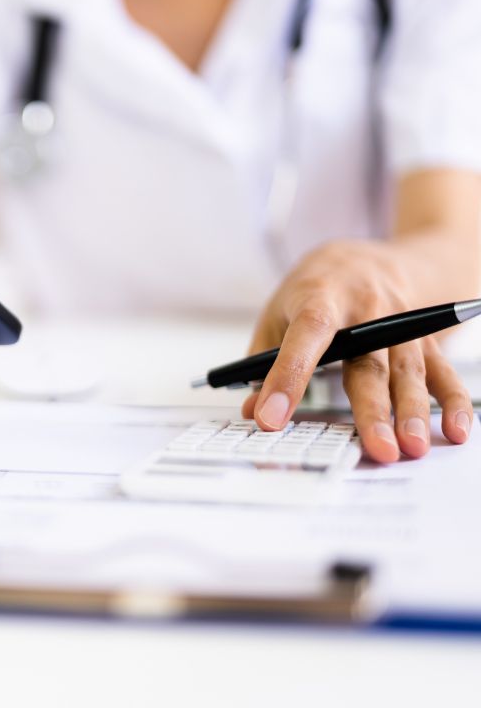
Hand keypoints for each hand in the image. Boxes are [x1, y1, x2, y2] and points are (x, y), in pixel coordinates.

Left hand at [242, 240, 473, 462]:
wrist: (370, 258)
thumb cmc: (316, 289)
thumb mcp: (278, 311)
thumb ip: (263, 361)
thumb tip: (253, 411)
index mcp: (319, 297)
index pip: (305, 336)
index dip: (288, 377)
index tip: (271, 418)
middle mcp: (366, 308)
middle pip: (369, 362)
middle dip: (373, 408)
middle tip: (377, 449)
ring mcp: (401, 322)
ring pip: (408, 370)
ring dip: (412, 412)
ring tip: (411, 447)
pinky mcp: (425, 338)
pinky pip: (442, 371)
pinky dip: (452, 401)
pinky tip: (454, 429)